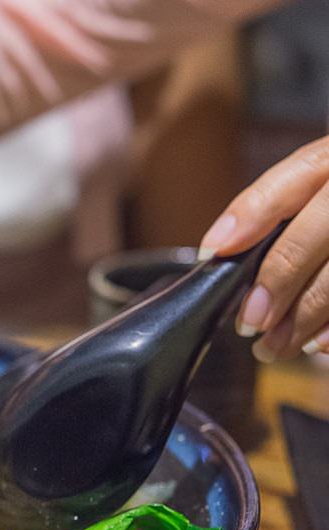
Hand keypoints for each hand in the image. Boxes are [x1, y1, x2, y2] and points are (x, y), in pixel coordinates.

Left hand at [198, 135, 328, 360]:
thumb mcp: (318, 187)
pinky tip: (319, 345)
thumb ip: (280, 211)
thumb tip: (225, 253)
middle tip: (249, 322)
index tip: (213, 251)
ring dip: (307, 316)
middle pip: (318, 230)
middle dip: (280, 281)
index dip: (250, 215)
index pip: (292, 179)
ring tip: (274, 346)